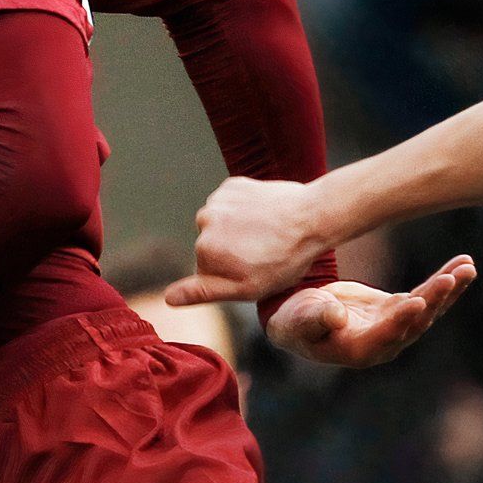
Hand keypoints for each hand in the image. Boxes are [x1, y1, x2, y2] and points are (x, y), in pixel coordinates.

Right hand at [165, 177, 336, 305]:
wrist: (315, 217)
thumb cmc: (285, 259)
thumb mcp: (247, 288)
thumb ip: (203, 292)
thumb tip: (167, 297)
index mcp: (204, 251)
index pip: (206, 270)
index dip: (232, 273)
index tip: (255, 269)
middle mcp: (204, 222)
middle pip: (212, 244)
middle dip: (233, 250)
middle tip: (265, 251)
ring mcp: (218, 200)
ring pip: (221, 223)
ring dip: (239, 228)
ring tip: (269, 233)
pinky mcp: (233, 185)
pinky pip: (231, 203)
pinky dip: (246, 208)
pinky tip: (267, 215)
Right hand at [265, 256, 477, 367]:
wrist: (301, 318)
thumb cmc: (295, 321)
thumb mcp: (298, 321)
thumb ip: (316, 320)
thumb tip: (337, 318)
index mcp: (358, 350)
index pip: (386, 335)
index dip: (401, 319)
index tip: (419, 300)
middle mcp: (384, 343)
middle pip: (415, 322)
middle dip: (435, 299)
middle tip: (453, 277)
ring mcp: (395, 326)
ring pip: (428, 308)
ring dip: (450, 288)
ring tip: (468, 266)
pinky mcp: (400, 310)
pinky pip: (428, 295)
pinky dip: (446, 280)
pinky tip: (464, 264)